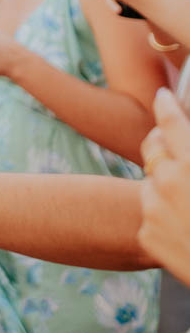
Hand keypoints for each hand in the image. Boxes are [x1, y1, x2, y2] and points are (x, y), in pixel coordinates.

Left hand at [139, 88, 189, 284]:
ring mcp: (153, 209)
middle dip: (161, 140)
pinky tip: (186, 224)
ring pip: (151, 181)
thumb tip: (186, 146)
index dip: (166, 104)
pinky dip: (163, 213)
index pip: (170, 120)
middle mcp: (167, 182)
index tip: (163, 97)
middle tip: (174, 144)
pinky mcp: (146, 234)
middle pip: (152, 146)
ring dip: (164, 181)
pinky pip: (151, 213)